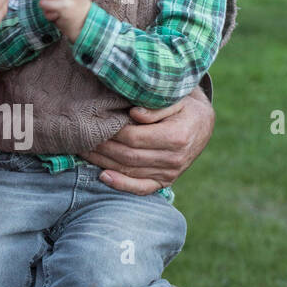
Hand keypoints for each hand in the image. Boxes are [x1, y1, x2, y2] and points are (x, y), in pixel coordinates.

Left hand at [80, 85, 214, 194]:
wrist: (203, 124)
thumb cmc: (186, 105)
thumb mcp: (176, 98)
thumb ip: (156, 106)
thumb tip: (134, 114)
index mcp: (176, 137)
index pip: (134, 138)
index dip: (112, 132)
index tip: (95, 123)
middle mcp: (174, 159)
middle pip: (128, 156)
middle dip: (102, 148)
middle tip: (82, 137)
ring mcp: (170, 173)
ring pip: (130, 171)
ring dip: (104, 163)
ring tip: (84, 151)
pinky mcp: (166, 181)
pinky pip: (141, 188)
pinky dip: (121, 184)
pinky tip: (103, 176)